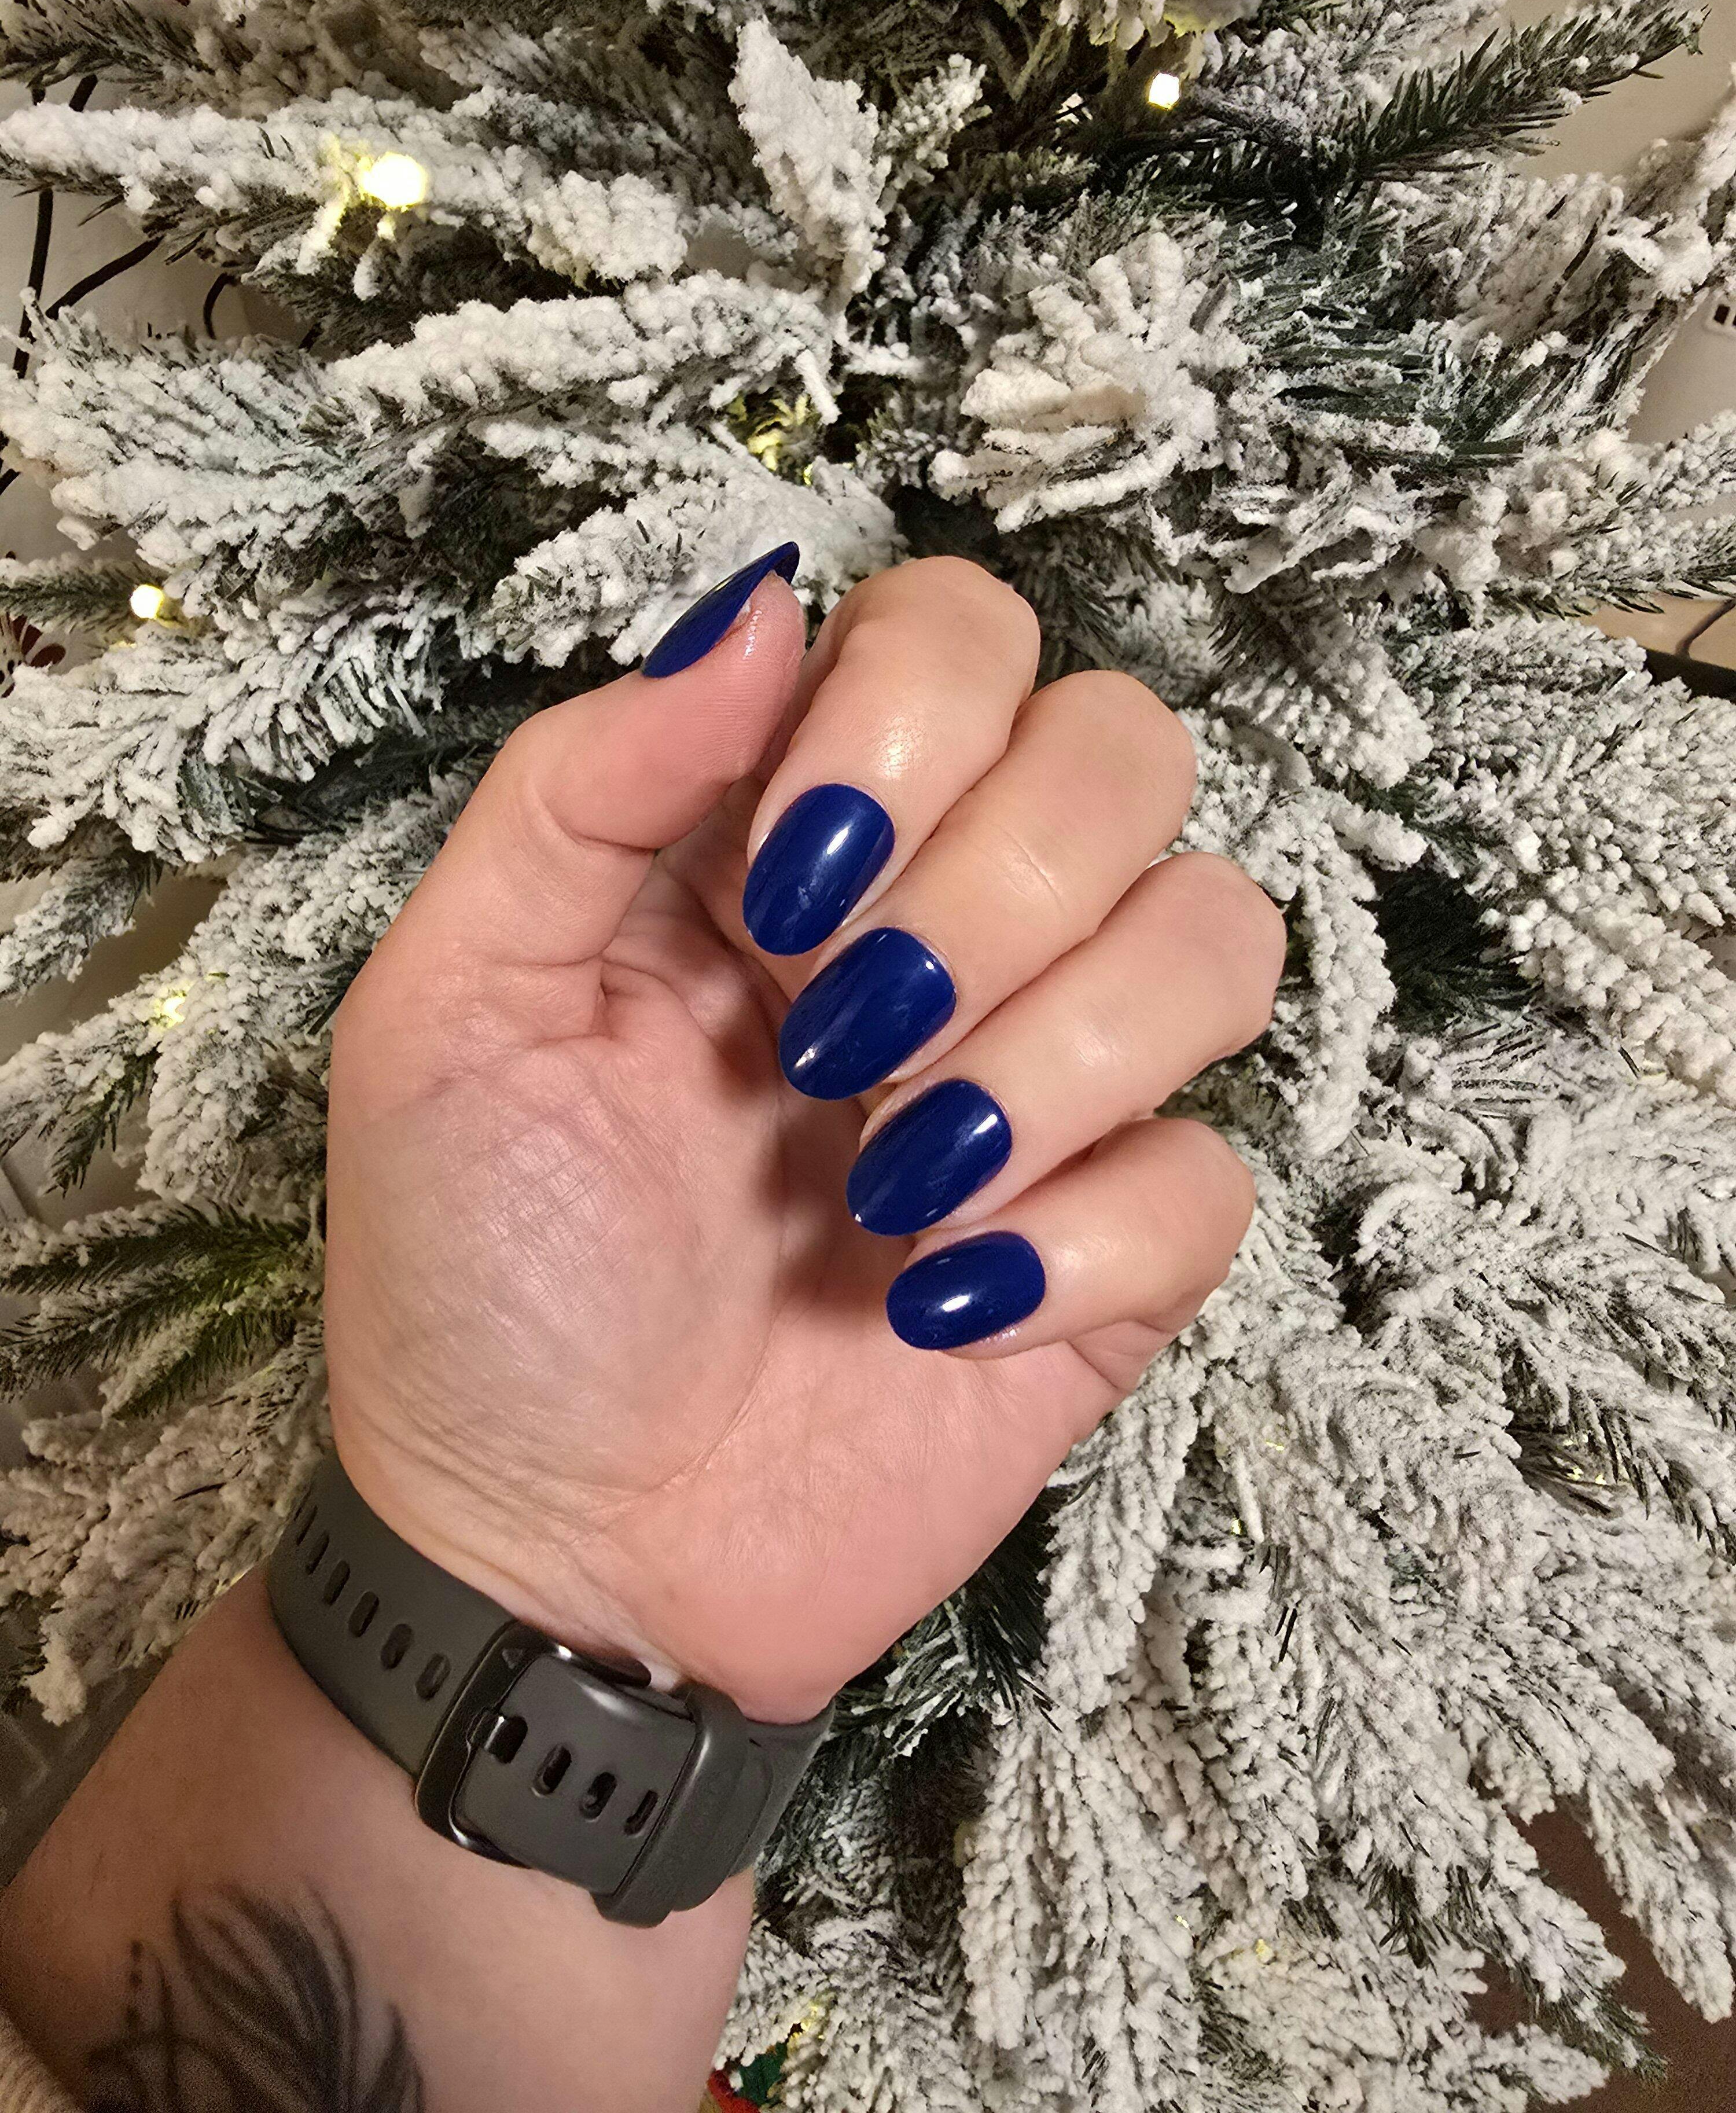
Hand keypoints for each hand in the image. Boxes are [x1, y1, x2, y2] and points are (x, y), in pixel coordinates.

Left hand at [322, 554, 1283, 1722]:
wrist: (556, 1557)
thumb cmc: (480, 1272)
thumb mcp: (452, 1006)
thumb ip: (585, 785)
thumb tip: (761, 600)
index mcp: (786, 834)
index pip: (959, 633)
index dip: (911, 725)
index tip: (780, 891)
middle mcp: (943, 924)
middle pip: (1125, 748)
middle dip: (995, 891)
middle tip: (837, 1040)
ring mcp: (1046, 1086)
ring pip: (1216, 933)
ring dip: (1060, 1055)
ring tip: (890, 1182)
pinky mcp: (1114, 1254)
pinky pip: (1213, 1173)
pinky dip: (1087, 1238)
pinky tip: (939, 1309)